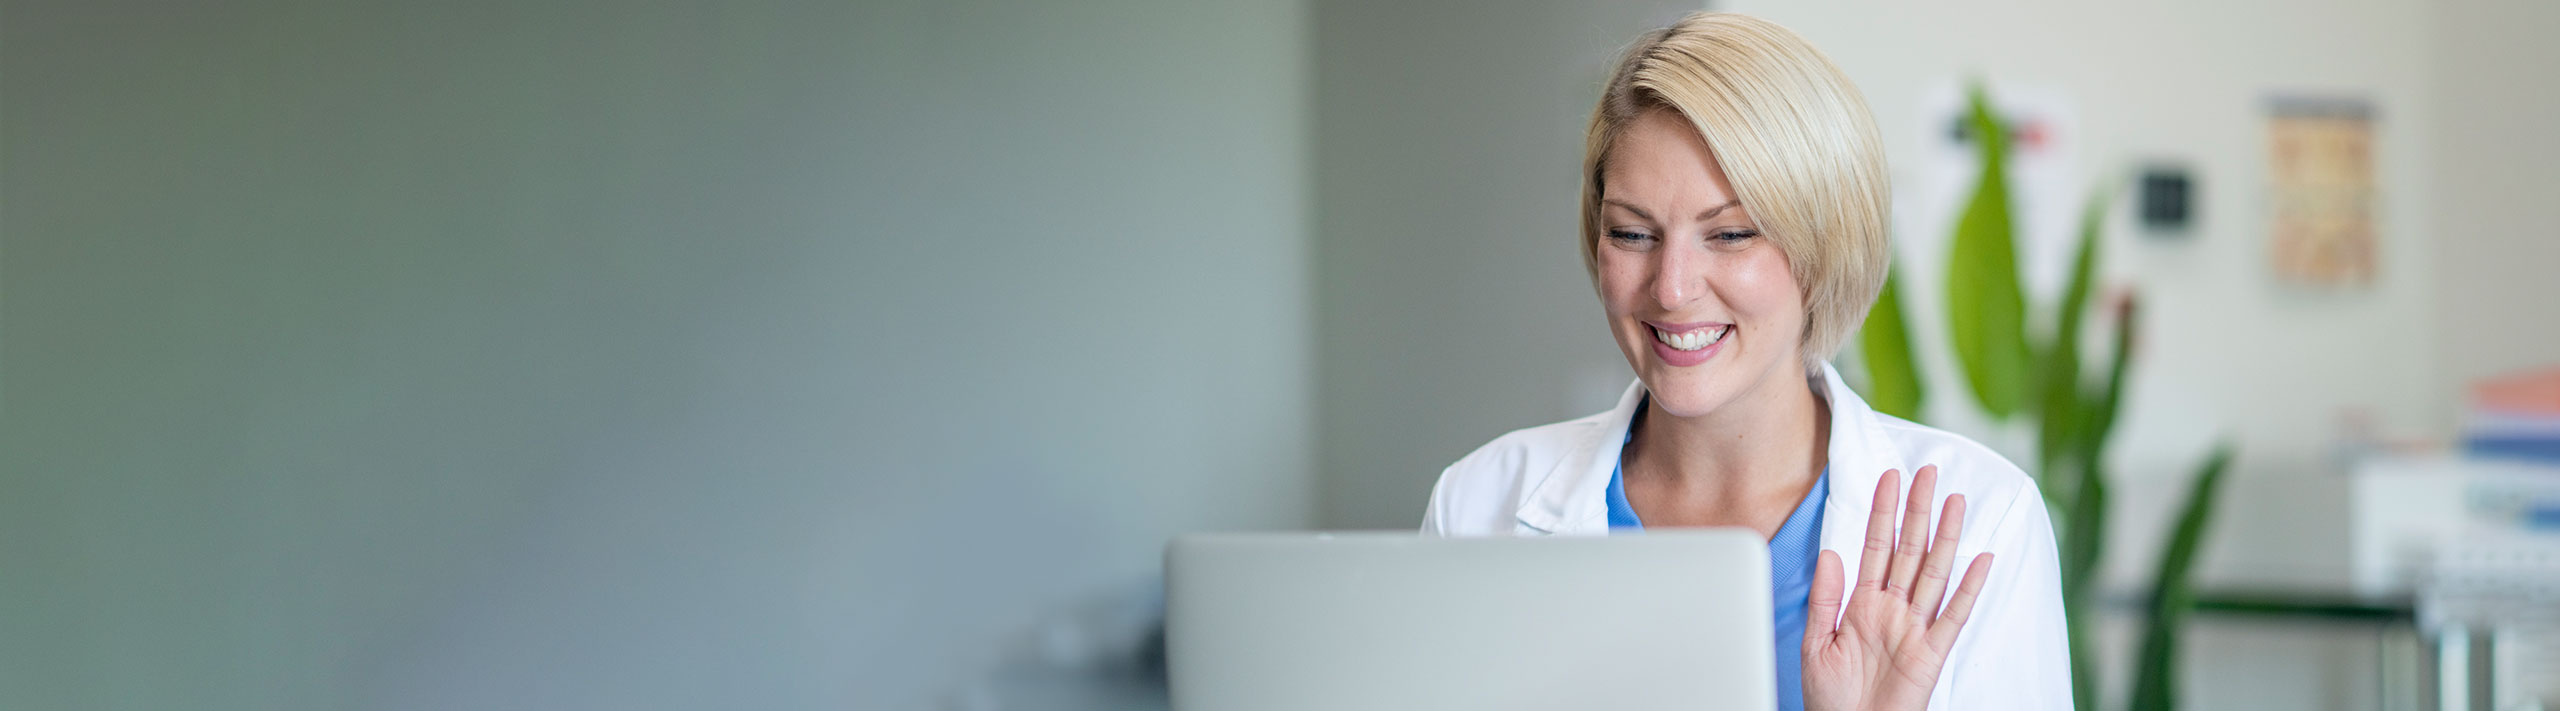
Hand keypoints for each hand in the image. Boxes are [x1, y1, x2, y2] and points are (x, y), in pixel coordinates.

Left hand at [1801, 465, 1993, 710]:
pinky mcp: (1932, 652)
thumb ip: (1825, 598)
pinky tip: (1982, 559)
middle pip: (1909, 549)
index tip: (1890, 477)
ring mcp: (1914, 628)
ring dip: (1945, 536)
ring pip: (1934, 572)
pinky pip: (1954, 615)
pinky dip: (1969, 587)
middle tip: (1928, 472)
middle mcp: (1891, 609)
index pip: (1875, 546)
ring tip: (1955, 500)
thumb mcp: (1816, 644)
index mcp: (1861, 603)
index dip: (1882, 512)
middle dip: (1917, 510)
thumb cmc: (1831, 698)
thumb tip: (1830, 553)